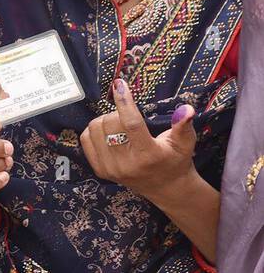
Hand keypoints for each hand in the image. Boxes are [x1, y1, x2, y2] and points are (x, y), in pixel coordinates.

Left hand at [81, 78, 196, 202]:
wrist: (166, 188)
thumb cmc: (176, 160)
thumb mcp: (185, 143)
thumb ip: (183, 125)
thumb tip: (187, 109)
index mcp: (148, 155)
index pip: (131, 124)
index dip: (124, 102)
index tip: (120, 84)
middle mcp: (126, 164)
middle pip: (109, 123)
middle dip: (117, 112)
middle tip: (128, 116)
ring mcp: (110, 168)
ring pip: (94, 129)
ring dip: (105, 120)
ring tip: (119, 125)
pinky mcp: (100, 170)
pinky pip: (85, 140)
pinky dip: (94, 131)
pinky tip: (108, 133)